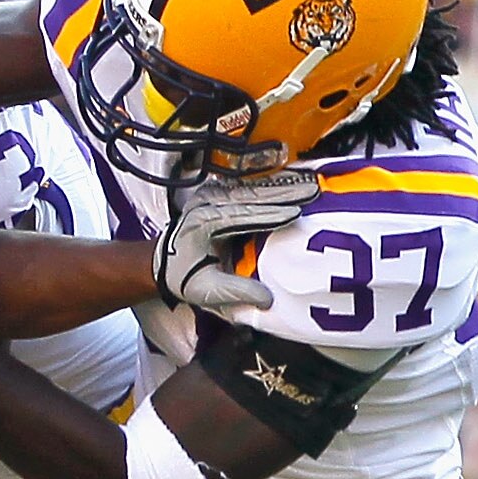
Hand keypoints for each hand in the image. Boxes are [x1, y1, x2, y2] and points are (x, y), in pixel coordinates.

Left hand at [155, 169, 316, 311]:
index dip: (270, 214)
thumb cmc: (185, 278)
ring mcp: (212, 195)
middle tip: (313, 190)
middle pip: (251, 196)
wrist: (164, 263)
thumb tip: (267, 298)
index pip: (242, 216)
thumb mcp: (208, 291)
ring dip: (282, 185)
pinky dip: (272, 184)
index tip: (296, 211)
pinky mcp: (219, 193)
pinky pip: (249, 186)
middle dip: (284, 193)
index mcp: (203, 224)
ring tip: (310, 183)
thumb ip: (237, 292)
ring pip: (252, 188)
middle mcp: (207, 203)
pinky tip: (293, 179)